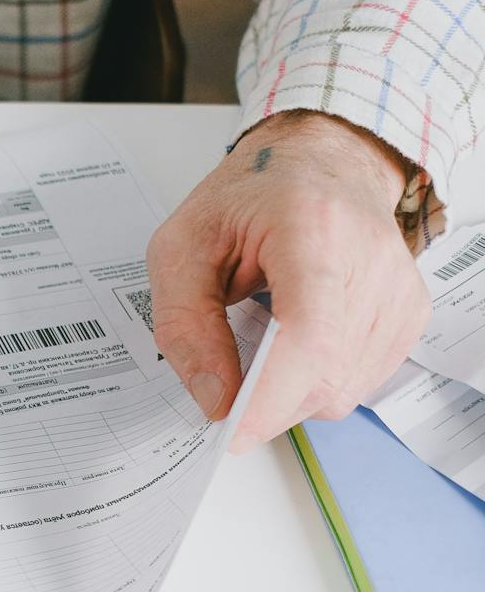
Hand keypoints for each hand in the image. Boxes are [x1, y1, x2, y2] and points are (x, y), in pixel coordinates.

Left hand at [144, 110, 429, 450]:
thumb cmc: (247, 200)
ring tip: (265, 336)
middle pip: (324, 376)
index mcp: (313, 230)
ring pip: (341, 391)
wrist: (318, 161)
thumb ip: (185, 326)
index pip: (308, 336)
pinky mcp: (410, 313)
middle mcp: (373, 260)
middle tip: (228, 371)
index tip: (229, 430)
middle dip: (265, 400)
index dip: (269, 397)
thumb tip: (213, 398)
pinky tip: (297, 340)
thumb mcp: (181, 248)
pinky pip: (359, 382)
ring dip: (289, 391)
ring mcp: (400, 290)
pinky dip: (317, 380)